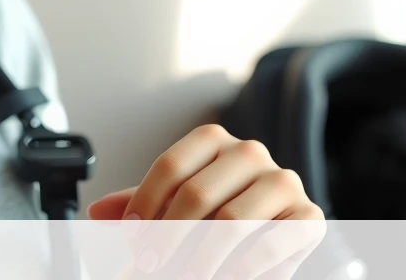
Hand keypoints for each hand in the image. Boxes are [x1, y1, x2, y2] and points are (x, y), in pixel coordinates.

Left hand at [88, 124, 324, 278]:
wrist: (269, 237)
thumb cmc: (214, 216)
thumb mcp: (172, 206)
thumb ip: (136, 205)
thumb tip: (95, 212)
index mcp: (214, 139)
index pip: (171, 166)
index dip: (145, 204)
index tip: (133, 238)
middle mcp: (251, 152)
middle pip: (197, 193)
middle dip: (167, 238)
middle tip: (150, 266)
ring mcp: (283, 181)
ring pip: (230, 221)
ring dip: (198, 259)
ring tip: (181, 277)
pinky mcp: (309, 217)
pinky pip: (266, 245)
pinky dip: (236, 269)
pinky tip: (218, 278)